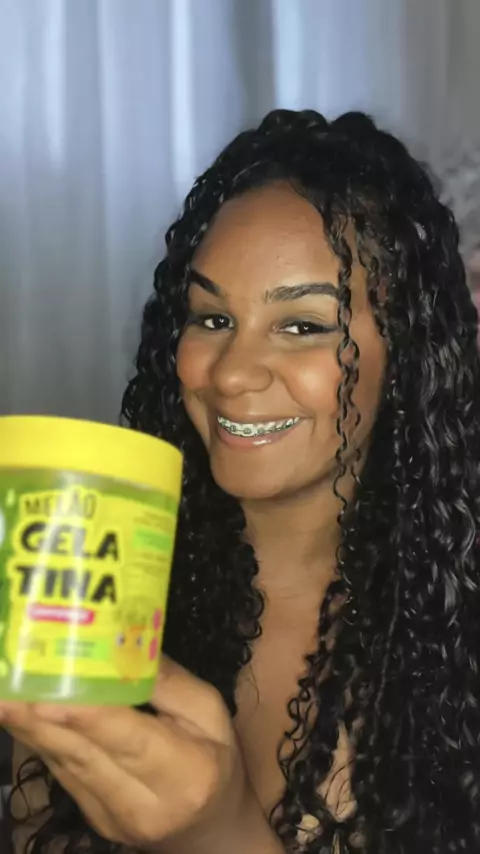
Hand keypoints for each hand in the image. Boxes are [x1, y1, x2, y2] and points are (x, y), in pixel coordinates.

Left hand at [1, 657, 280, 853]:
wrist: (209, 829)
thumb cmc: (215, 759)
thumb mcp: (212, 713)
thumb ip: (171, 683)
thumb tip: (127, 644)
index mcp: (187, 773)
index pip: (130, 741)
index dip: (89, 718)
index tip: (50, 697)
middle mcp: (144, 803)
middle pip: (86, 755)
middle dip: (42, 721)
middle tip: (9, 689)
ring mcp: (111, 817)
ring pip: (65, 765)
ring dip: (30, 729)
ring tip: (6, 696)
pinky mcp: (91, 817)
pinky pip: (62, 772)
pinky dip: (41, 740)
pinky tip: (20, 713)